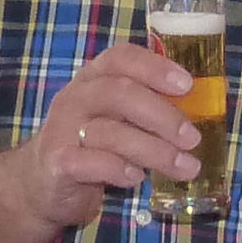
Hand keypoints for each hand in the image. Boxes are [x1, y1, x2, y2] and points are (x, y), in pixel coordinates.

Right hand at [12, 40, 201, 231]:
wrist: (41, 184)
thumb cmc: (91, 145)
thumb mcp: (116, 119)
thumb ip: (146, 109)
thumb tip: (200, 112)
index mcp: (94, 78)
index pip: (122, 58)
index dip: (155, 67)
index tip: (187, 85)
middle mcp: (76, 97)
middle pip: (121, 93)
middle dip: (163, 115)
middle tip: (192, 138)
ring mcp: (63, 129)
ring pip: (112, 132)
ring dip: (155, 151)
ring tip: (184, 167)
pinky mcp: (57, 162)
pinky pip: (91, 162)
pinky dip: (119, 170)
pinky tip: (138, 179)